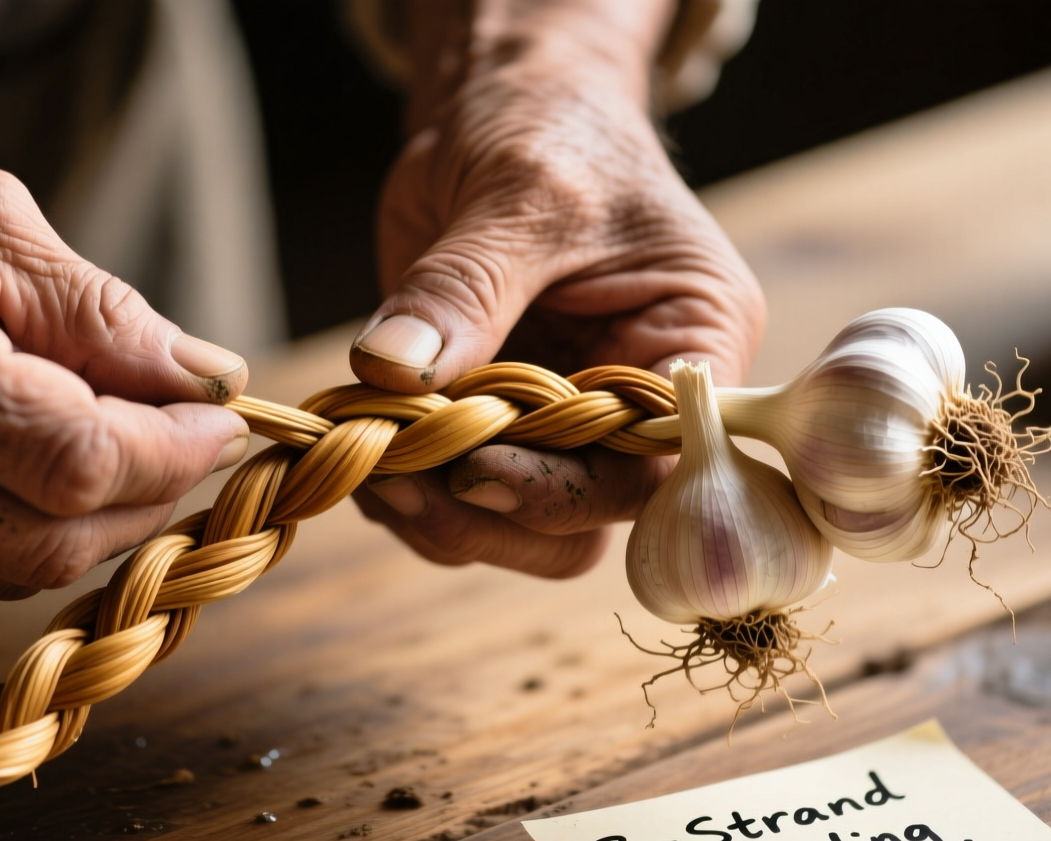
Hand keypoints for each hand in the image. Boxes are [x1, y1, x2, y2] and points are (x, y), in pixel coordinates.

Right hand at [0, 75, 248, 597]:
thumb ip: (98, 312)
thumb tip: (204, 377)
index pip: (76, 459)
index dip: (172, 451)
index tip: (221, 419)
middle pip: (54, 540)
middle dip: (149, 496)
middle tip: (189, 438)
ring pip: (12, 569)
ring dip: (95, 521)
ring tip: (125, 446)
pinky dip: (19, 524)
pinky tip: (26, 462)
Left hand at [349, 0, 765, 577]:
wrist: (500, 106)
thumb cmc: (546, 128)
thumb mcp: (519, 194)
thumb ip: (463, 289)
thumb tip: (395, 372)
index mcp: (692, 343)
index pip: (653, 463)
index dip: (568, 489)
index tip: (473, 470)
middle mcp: (638, 405)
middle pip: (583, 519)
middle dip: (488, 512)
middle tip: (396, 477)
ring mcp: (564, 424)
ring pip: (517, 524)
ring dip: (436, 513)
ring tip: (366, 461)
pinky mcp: (495, 423)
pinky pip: (457, 492)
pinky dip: (406, 486)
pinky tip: (359, 441)